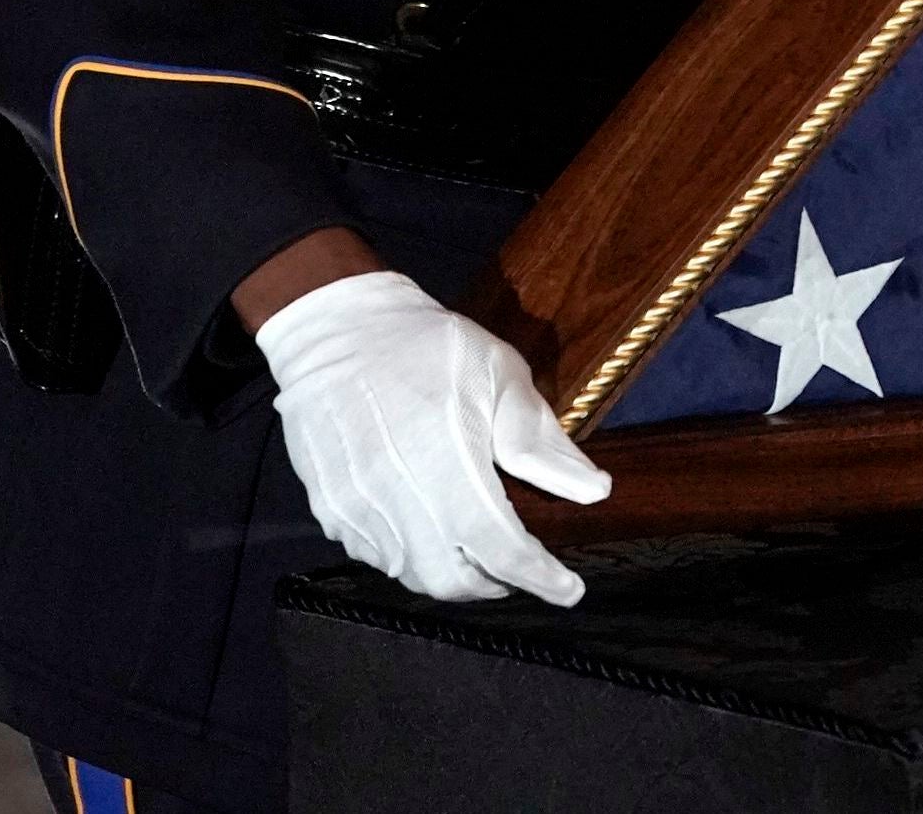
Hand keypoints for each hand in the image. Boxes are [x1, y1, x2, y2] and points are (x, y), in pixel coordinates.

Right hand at [256, 270, 610, 604]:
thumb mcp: (500, 375)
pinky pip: (376, 556)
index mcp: (447, 465)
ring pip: (410, 572)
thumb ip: (542, 442)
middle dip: (493, 585)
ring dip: (452, 574)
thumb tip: (593, 492)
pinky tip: (430, 531)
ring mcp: (356, 508)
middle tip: (519, 570)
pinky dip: (411, 557)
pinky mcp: (329, 508)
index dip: (540, 578)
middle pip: (451, 580)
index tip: (570, 591)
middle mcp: (396, 498)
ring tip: (477, 551)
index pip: (501, 549)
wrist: (337, 331)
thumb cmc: (428, 347)